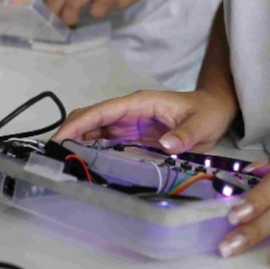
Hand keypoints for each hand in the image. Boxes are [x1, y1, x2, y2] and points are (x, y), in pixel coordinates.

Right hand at [55, 88, 238, 152]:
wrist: (215, 111)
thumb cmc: (207, 112)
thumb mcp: (201, 123)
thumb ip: (184, 134)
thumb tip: (166, 145)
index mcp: (139, 103)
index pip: (103, 110)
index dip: (79, 123)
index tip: (60, 138)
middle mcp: (129, 113)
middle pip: (92, 119)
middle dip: (71, 133)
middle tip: (54, 157)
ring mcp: (129, 125)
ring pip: (96, 131)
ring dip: (79, 144)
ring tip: (63, 164)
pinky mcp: (133, 137)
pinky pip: (108, 143)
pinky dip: (93, 151)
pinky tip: (85, 165)